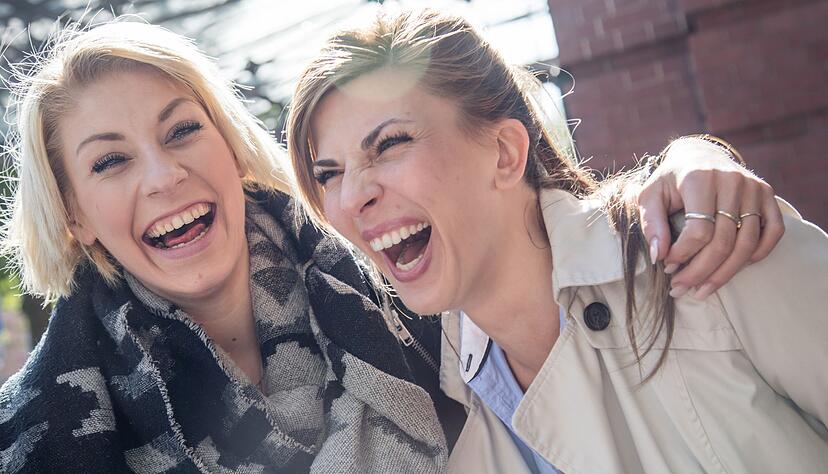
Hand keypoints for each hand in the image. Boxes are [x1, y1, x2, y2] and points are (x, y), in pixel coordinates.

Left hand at [636, 136, 784, 298]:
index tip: (666, 267)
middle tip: (680, 289)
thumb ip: (650, 223)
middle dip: (700, 272)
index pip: (699, 230)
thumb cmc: (671, 181)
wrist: (699, 156)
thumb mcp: (650, 196)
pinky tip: (733, 269)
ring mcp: (754, 188)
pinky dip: (757, 255)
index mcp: (699, 178)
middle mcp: (732, 181)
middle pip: (723, 242)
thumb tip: (658, 255)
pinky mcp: (768, 195)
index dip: (682, 255)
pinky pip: (773, 232)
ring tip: (701, 290)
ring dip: (725, 274)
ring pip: (747, 243)